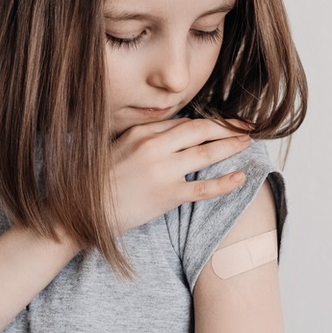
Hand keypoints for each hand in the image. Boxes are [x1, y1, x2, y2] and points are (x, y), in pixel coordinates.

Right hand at [108, 118, 250, 233]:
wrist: (84, 210)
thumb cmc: (100, 179)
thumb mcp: (121, 146)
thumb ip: (148, 135)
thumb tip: (180, 128)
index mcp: (142, 132)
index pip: (184, 123)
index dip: (209, 122)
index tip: (225, 122)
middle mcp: (154, 146)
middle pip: (200, 131)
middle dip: (227, 127)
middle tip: (247, 126)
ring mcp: (162, 171)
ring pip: (206, 154)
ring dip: (231, 146)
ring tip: (248, 142)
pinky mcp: (167, 196)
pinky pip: (203, 188)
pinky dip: (224, 182)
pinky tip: (240, 177)